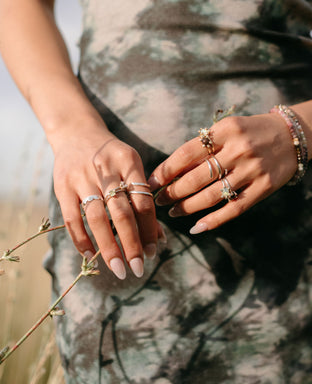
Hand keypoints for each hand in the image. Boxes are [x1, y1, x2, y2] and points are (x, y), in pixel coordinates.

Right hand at [52, 123, 158, 278]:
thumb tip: (159, 238)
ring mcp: (81, 178)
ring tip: (119, 269)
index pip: (143, 202)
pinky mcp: (62, 187)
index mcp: (129, 162)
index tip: (153, 252)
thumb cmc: (112, 157)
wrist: (76, 133)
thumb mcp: (132, 168)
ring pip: (97, 219)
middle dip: (132, 244)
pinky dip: (82, 240)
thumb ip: (143, 199)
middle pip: (122, 213)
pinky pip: (72, 219)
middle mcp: (106, 169)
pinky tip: (92, 257)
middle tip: (138, 269)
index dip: (149, 229)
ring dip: (109, 248)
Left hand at [149, 113, 297, 233]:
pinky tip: (196, 227)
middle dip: (172, 192)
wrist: (292, 135)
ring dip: (188, 207)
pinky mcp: (264, 188)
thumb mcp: (228, 128)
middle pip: (197, 177)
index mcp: (225, 130)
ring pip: (212, 195)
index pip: (186, 153)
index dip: (166, 170)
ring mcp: (253, 170)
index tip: (151, 182)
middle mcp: (239, 149)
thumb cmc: (251, 132)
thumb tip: (171, 171)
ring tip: (172, 212)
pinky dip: (214, 221)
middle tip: (157, 201)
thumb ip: (204, 146)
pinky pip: (235, 209)